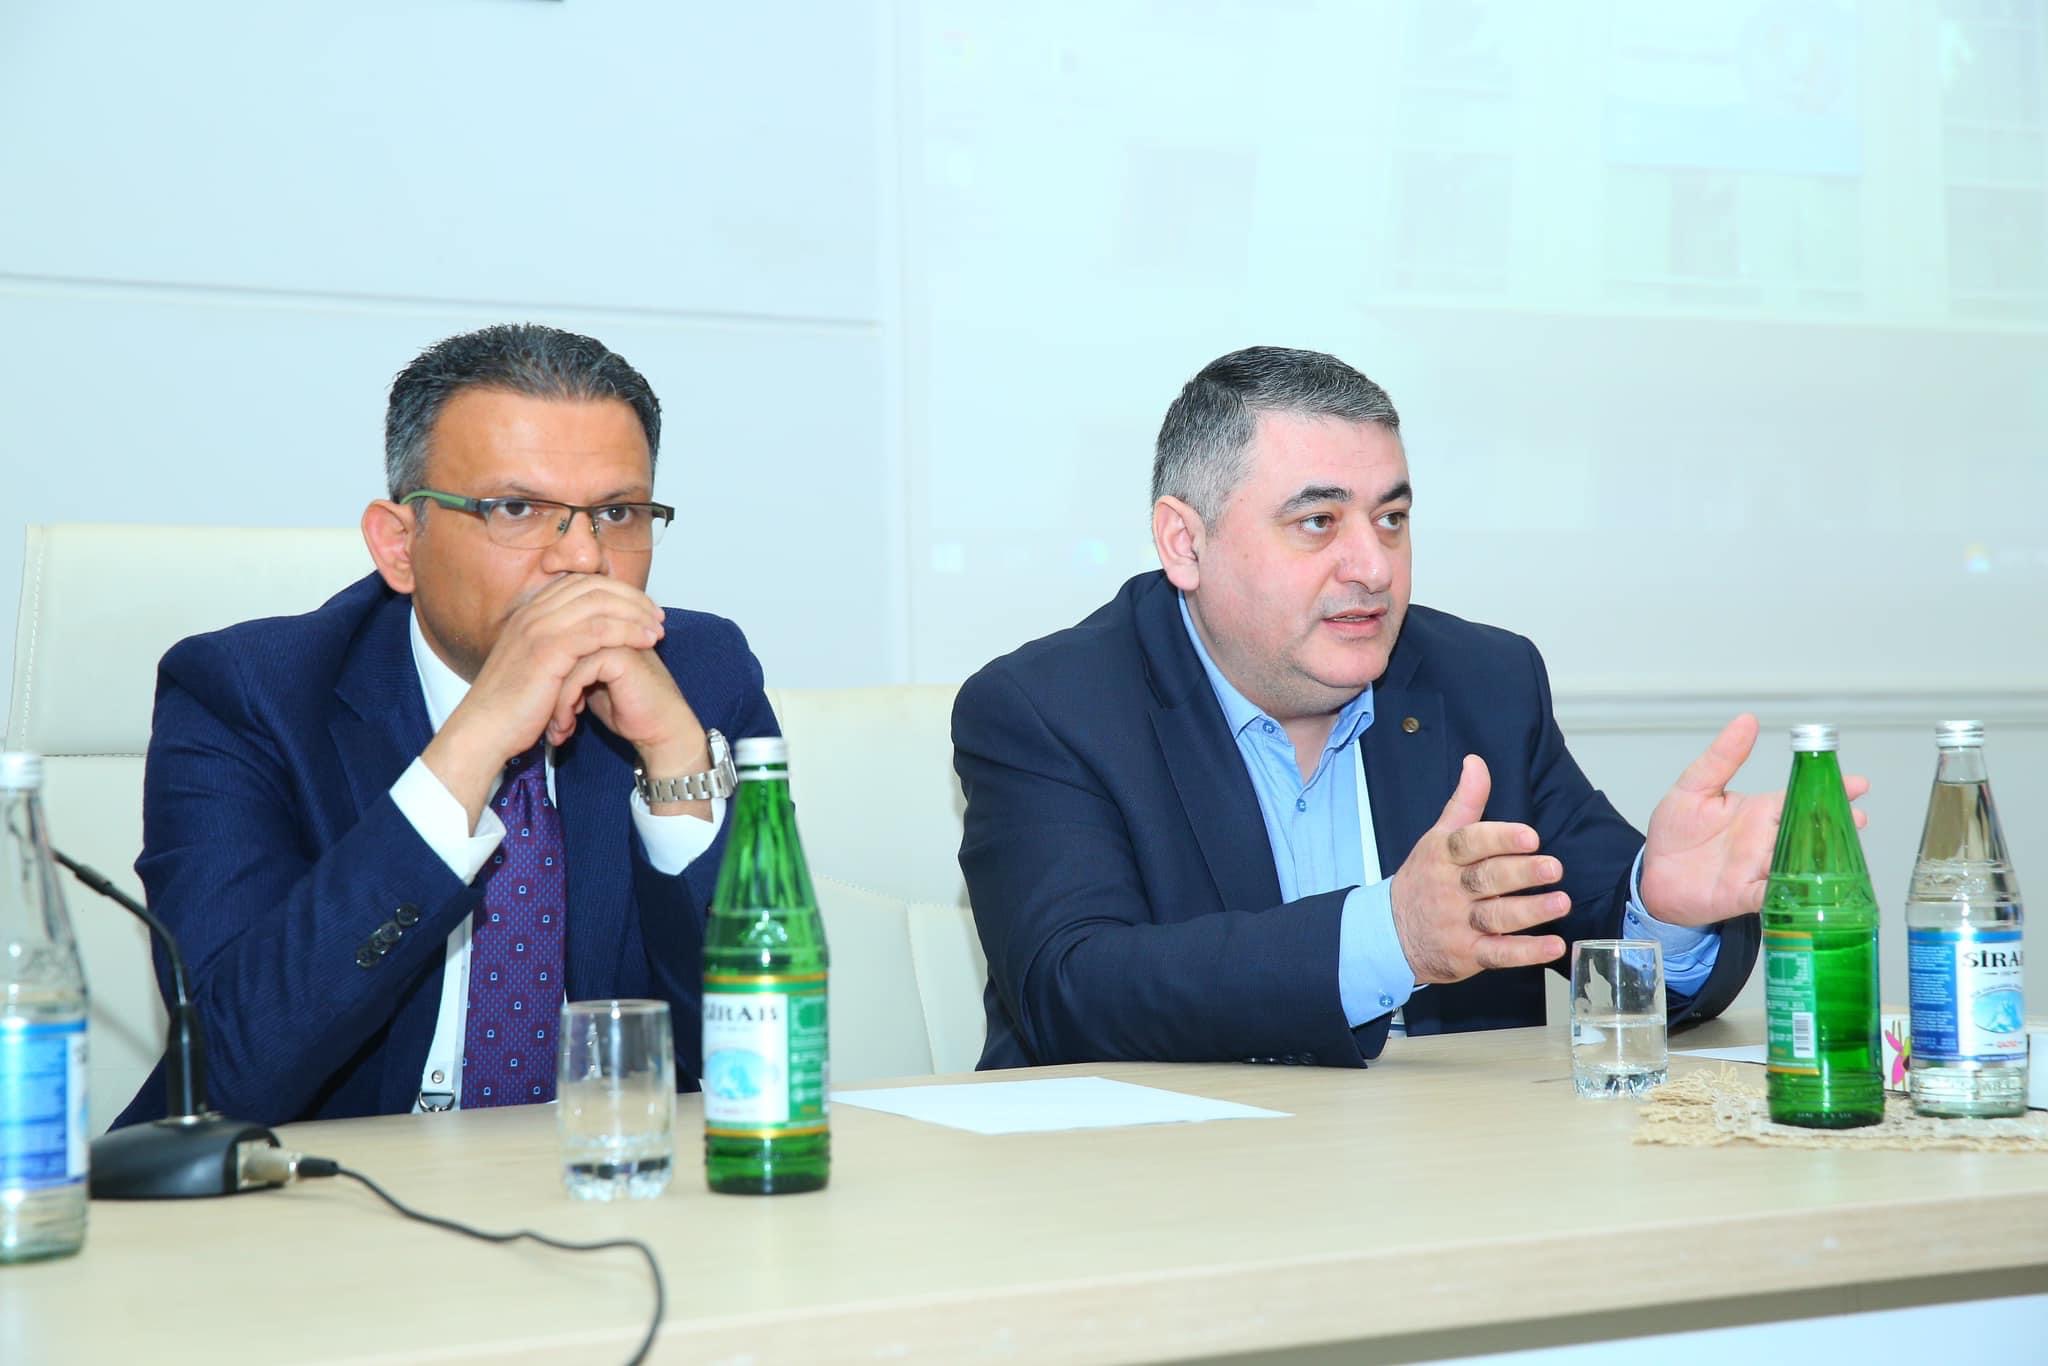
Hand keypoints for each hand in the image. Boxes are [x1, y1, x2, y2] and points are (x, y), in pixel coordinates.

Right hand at [423, 576, 683, 824]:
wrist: (484, 731)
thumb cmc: (511, 707)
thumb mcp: (534, 667)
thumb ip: (555, 647)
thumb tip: (585, 644)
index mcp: (529, 613)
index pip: (580, 583)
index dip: (616, 591)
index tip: (641, 608)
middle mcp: (532, 613)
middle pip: (594, 587)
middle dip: (631, 598)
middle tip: (657, 616)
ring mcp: (538, 628)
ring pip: (600, 604)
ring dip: (635, 614)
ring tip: (658, 630)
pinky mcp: (548, 650)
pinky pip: (598, 630)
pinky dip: (627, 632)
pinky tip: (646, 642)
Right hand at [1389, 755, 1569, 984]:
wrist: (1390, 933)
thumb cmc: (1423, 880)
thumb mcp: (1437, 837)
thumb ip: (1465, 802)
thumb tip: (1477, 762)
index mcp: (1444, 857)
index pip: (1469, 844)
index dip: (1500, 838)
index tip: (1530, 836)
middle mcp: (1450, 889)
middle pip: (1486, 879)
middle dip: (1521, 873)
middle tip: (1554, 867)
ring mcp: (1458, 924)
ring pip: (1495, 917)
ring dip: (1530, 911)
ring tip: (1561, 902)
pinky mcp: (1468, 955)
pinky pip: (1498, 954)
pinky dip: (1526, 952)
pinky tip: (1553, 946)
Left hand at [1638, 713, 1869, 927]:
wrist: (1653, 875)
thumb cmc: (1676, 831)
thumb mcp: (1693, 787)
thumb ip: (1722, 758)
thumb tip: (1747, 720)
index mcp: (1758, 812)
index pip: (1798, 797)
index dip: (1828, 790)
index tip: (1858, 783)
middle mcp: (1765, 840)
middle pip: (1808, 831)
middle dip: (1836, 825)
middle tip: (1859, 818)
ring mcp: (1758, 868)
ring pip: (1799, 863)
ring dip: (1822, 859)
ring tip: (1845, 853)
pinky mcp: (1745, 895)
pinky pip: (1773, 894)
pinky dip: (1791, 892)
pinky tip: (1809, 889)